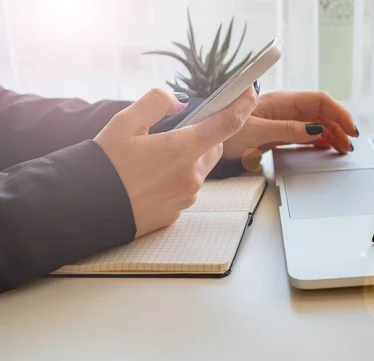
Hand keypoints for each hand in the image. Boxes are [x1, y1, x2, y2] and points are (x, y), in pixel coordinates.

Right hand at [94, 87, 256, 236]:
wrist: (84, 208)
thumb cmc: (103, 165)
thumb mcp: (124, 123)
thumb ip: (156, 103)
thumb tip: (179, 103)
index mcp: (182, 149)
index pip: (227, 124)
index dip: (242, 106)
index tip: (248, 93)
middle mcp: (191, 175)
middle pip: (214, 147)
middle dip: (204, 136)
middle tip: (177, 132)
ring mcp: (186, 197)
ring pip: (200, 170)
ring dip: (189, 159)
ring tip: (154, 159)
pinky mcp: (177, 213)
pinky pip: (187, 190)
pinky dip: (177, 180)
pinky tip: (151, 179)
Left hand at [221, 92, 357, 164]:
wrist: (202, 138)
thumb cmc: (222, 129)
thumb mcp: (256, 132)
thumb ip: (286, 129)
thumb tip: (314, 131)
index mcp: (281, 102)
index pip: (318, 101)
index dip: (338, 112)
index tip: (349, 127)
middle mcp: (284, 109)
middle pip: (319, 113)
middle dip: (338, 126)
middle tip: (349, 144)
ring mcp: (280, 121)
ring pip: (313, 125)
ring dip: (330, 134)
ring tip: (342, 148)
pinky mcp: (275, 133)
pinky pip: (302, 134)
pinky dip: (317, 140)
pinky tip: (326, 147)